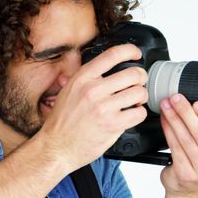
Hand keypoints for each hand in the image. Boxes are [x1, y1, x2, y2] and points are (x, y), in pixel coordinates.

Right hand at [36, 44, 148, 172]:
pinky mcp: (112, 124)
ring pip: (139, 93)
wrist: (56, 147)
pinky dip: (139, 114)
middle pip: (132, 73)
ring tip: (134, 101)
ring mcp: (103, 107)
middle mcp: (93, 90)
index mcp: (82, 78)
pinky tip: (130, 115)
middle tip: (138, 83)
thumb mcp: (66, 92)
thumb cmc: (61, 123)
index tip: (135, 54)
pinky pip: (139, 113)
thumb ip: (83, 79)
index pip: (112, 55)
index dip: (130, 51)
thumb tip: (97, 67)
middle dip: (141, 77)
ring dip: (141, 97)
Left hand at [159, 94, 197, 196]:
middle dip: (186, 113)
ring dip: (174, 119)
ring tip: (167, 105)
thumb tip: (194, 99)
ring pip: (185, 139)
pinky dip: (168, 130)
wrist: (186, 186)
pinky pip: (175, 147)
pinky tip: (164, 120)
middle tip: (176, 98)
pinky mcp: (185, 173)